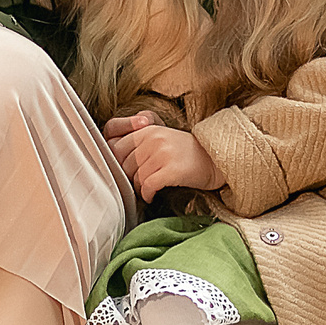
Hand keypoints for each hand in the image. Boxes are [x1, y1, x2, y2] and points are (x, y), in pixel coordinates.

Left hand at [104, 110, 223, 196]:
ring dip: (139, 188)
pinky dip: (147, 194)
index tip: (124, 171)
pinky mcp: (171, 169)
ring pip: (135, 177)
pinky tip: (152, 195)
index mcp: (148, 128)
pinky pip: (148, 186)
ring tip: (148, 188)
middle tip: (138, 183)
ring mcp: (162, 153)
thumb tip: (111, 152)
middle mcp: (153, 137)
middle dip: (128, 177)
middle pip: (123, 164)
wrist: (214, 159)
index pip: (115, 145)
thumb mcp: (160, 136)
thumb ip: (137, 138)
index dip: (115, 162)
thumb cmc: (184, 151)